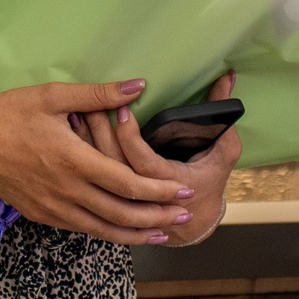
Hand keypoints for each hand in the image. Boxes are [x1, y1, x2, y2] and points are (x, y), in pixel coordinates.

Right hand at [0, 81, 197, 245]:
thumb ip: (99, 95)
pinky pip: (82, 229)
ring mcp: (53, 207)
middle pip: (122, 213)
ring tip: (163, 232)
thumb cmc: (9, 113)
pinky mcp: (42, 215)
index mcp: (73, 160)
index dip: (160, 190)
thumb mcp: (53, 96)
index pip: (127, 183)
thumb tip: (139, 86)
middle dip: (158, 216)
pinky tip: (123, 231)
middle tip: (186, 213)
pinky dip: (108, 233)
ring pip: (103, 229)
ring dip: (137, 233)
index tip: (185, 189)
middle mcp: (66, 190)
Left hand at [77, 71, 238, 246]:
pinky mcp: (113, 199)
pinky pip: (91, 179)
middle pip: (113, 166)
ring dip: (85, 142)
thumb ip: (223, 114)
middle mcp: (145, 195)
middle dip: (99, 132)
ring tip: (75, 111)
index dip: (130, 137)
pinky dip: (80, 154)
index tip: (121, 109)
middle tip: (87, 103)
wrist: (196, 221)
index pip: (143, 163)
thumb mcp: (224, 152)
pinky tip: (72, 131)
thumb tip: (226, 77)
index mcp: (172, 181)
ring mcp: (127, 199)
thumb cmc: (210, 182)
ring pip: (97, 174)